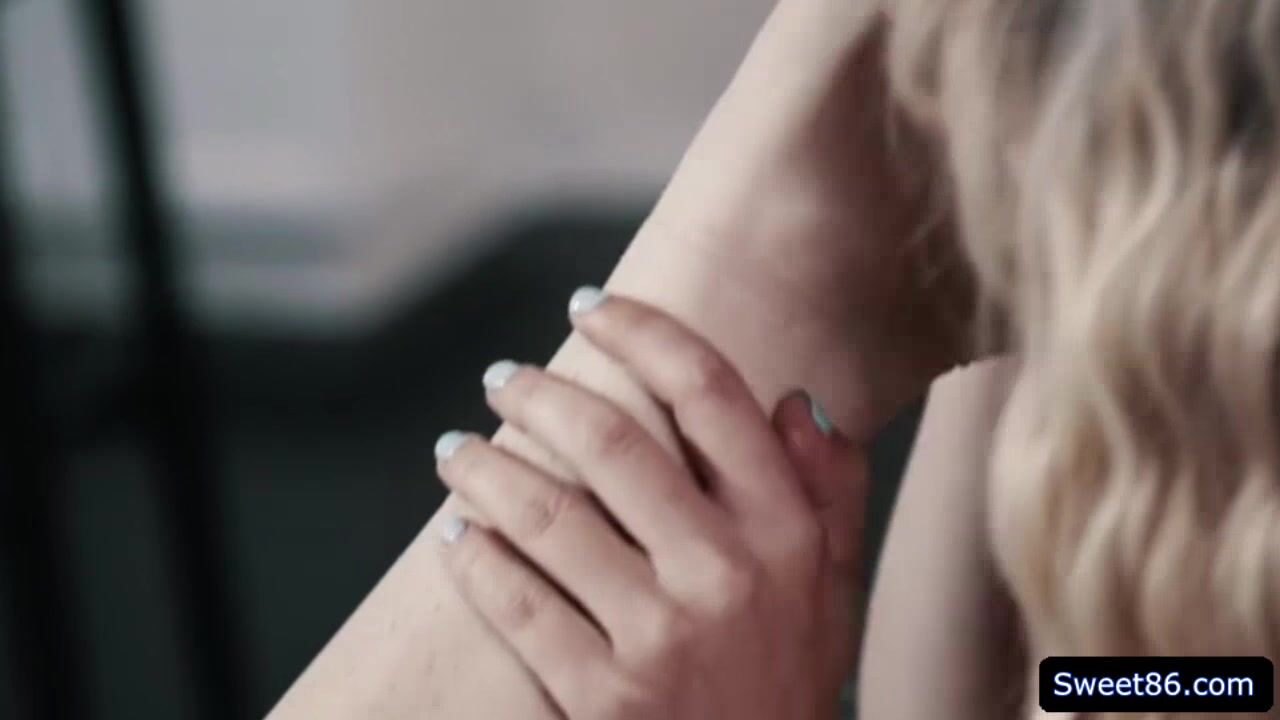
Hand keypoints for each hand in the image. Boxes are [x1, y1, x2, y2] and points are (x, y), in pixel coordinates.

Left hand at [433, 290, 866, 717]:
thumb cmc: (788, 685)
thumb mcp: (835, 592)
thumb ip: (831, 493)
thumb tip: (796, 400)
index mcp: (787, 532)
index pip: (712, 395)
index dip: (643, 332)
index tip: (592, 305)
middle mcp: (729, 572)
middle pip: (614, 441)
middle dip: (540, 394)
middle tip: (502, 378)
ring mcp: (662, 636)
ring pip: (548, 514)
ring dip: (484, 466)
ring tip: (455, 449)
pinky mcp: (604, 696)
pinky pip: (517, 604)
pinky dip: (474, 558)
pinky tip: (456, 534)